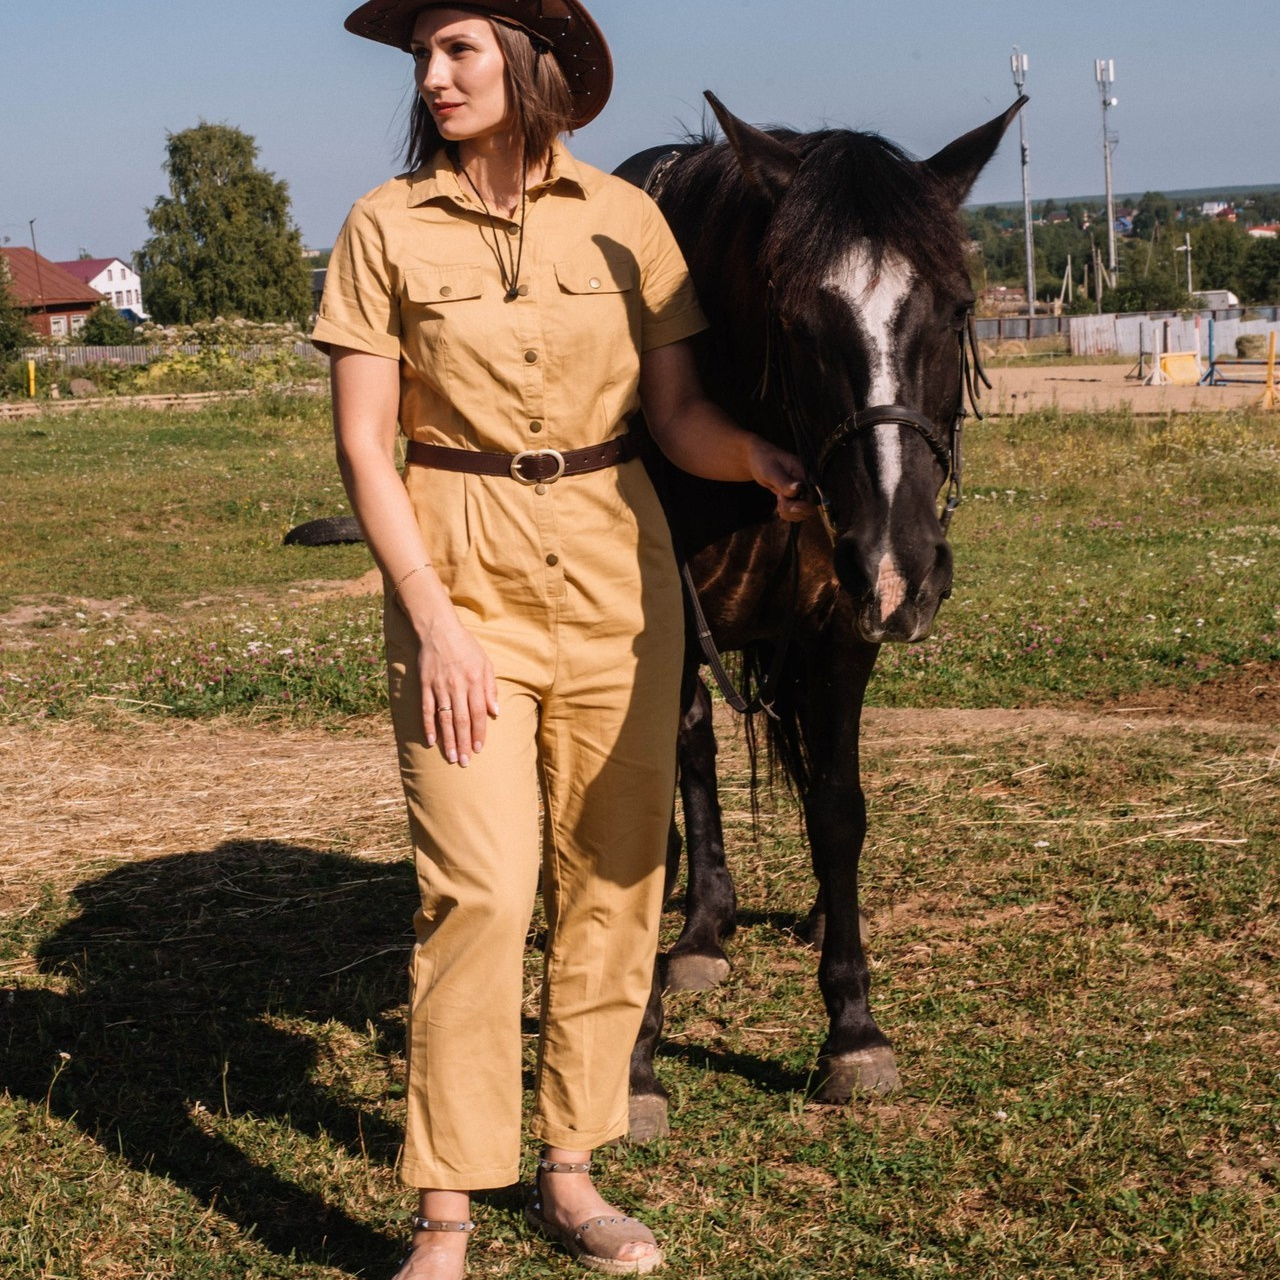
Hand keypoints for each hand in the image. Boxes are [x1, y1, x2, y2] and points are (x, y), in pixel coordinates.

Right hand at [415, 609, 498, 766]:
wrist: (439, 630)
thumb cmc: (466, 646)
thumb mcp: (485, 663)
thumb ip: (490, 688)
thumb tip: (496, 712)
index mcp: (474, 682)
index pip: (478, 713)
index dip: (479, 733)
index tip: (479, 749)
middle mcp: (457, 687)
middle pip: (462, 720)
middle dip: (464, 743)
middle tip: (465, 762)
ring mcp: (439, 687)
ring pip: (444, 719)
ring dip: (448, 741)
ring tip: (452, 757)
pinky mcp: (425, 686)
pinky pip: (427, 710)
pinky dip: (429, 727)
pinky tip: (431, 742)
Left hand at [747, 437, 815, 522]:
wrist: (760, 461)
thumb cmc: (766, 461)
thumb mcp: (771, 470)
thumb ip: (784, 481)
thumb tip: (797, 488)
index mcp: (807, 475)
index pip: (815, 496)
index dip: (803, 505)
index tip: (785, 499)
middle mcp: (809, 485)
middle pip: (810, 508)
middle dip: (793, 509)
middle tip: (779, 498)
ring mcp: (804, 493)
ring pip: (803, 513)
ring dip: (789, 512)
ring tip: (779, 498)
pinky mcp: (798, 499)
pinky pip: (797, 513)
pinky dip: (787, 513)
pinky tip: (780, 504)